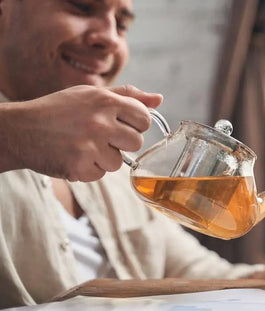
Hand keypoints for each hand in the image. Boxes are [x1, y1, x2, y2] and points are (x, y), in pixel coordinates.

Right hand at [0, 85, 162, 180]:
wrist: (19, 129)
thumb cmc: (59, 110)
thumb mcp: (90, 95)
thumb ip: (127, 96)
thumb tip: (159, 99)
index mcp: (105, 100)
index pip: (145, 118)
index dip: (136, 124)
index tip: (121, 125)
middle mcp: (100, 122)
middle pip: (136, 142)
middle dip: (122, 143)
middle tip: (101, 137)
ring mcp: (90, 146)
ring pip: (119, 163)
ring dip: (104, 159)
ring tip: (83, 146)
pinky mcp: (79, 166)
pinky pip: (100, 175)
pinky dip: (89, 170)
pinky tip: (73, 156)